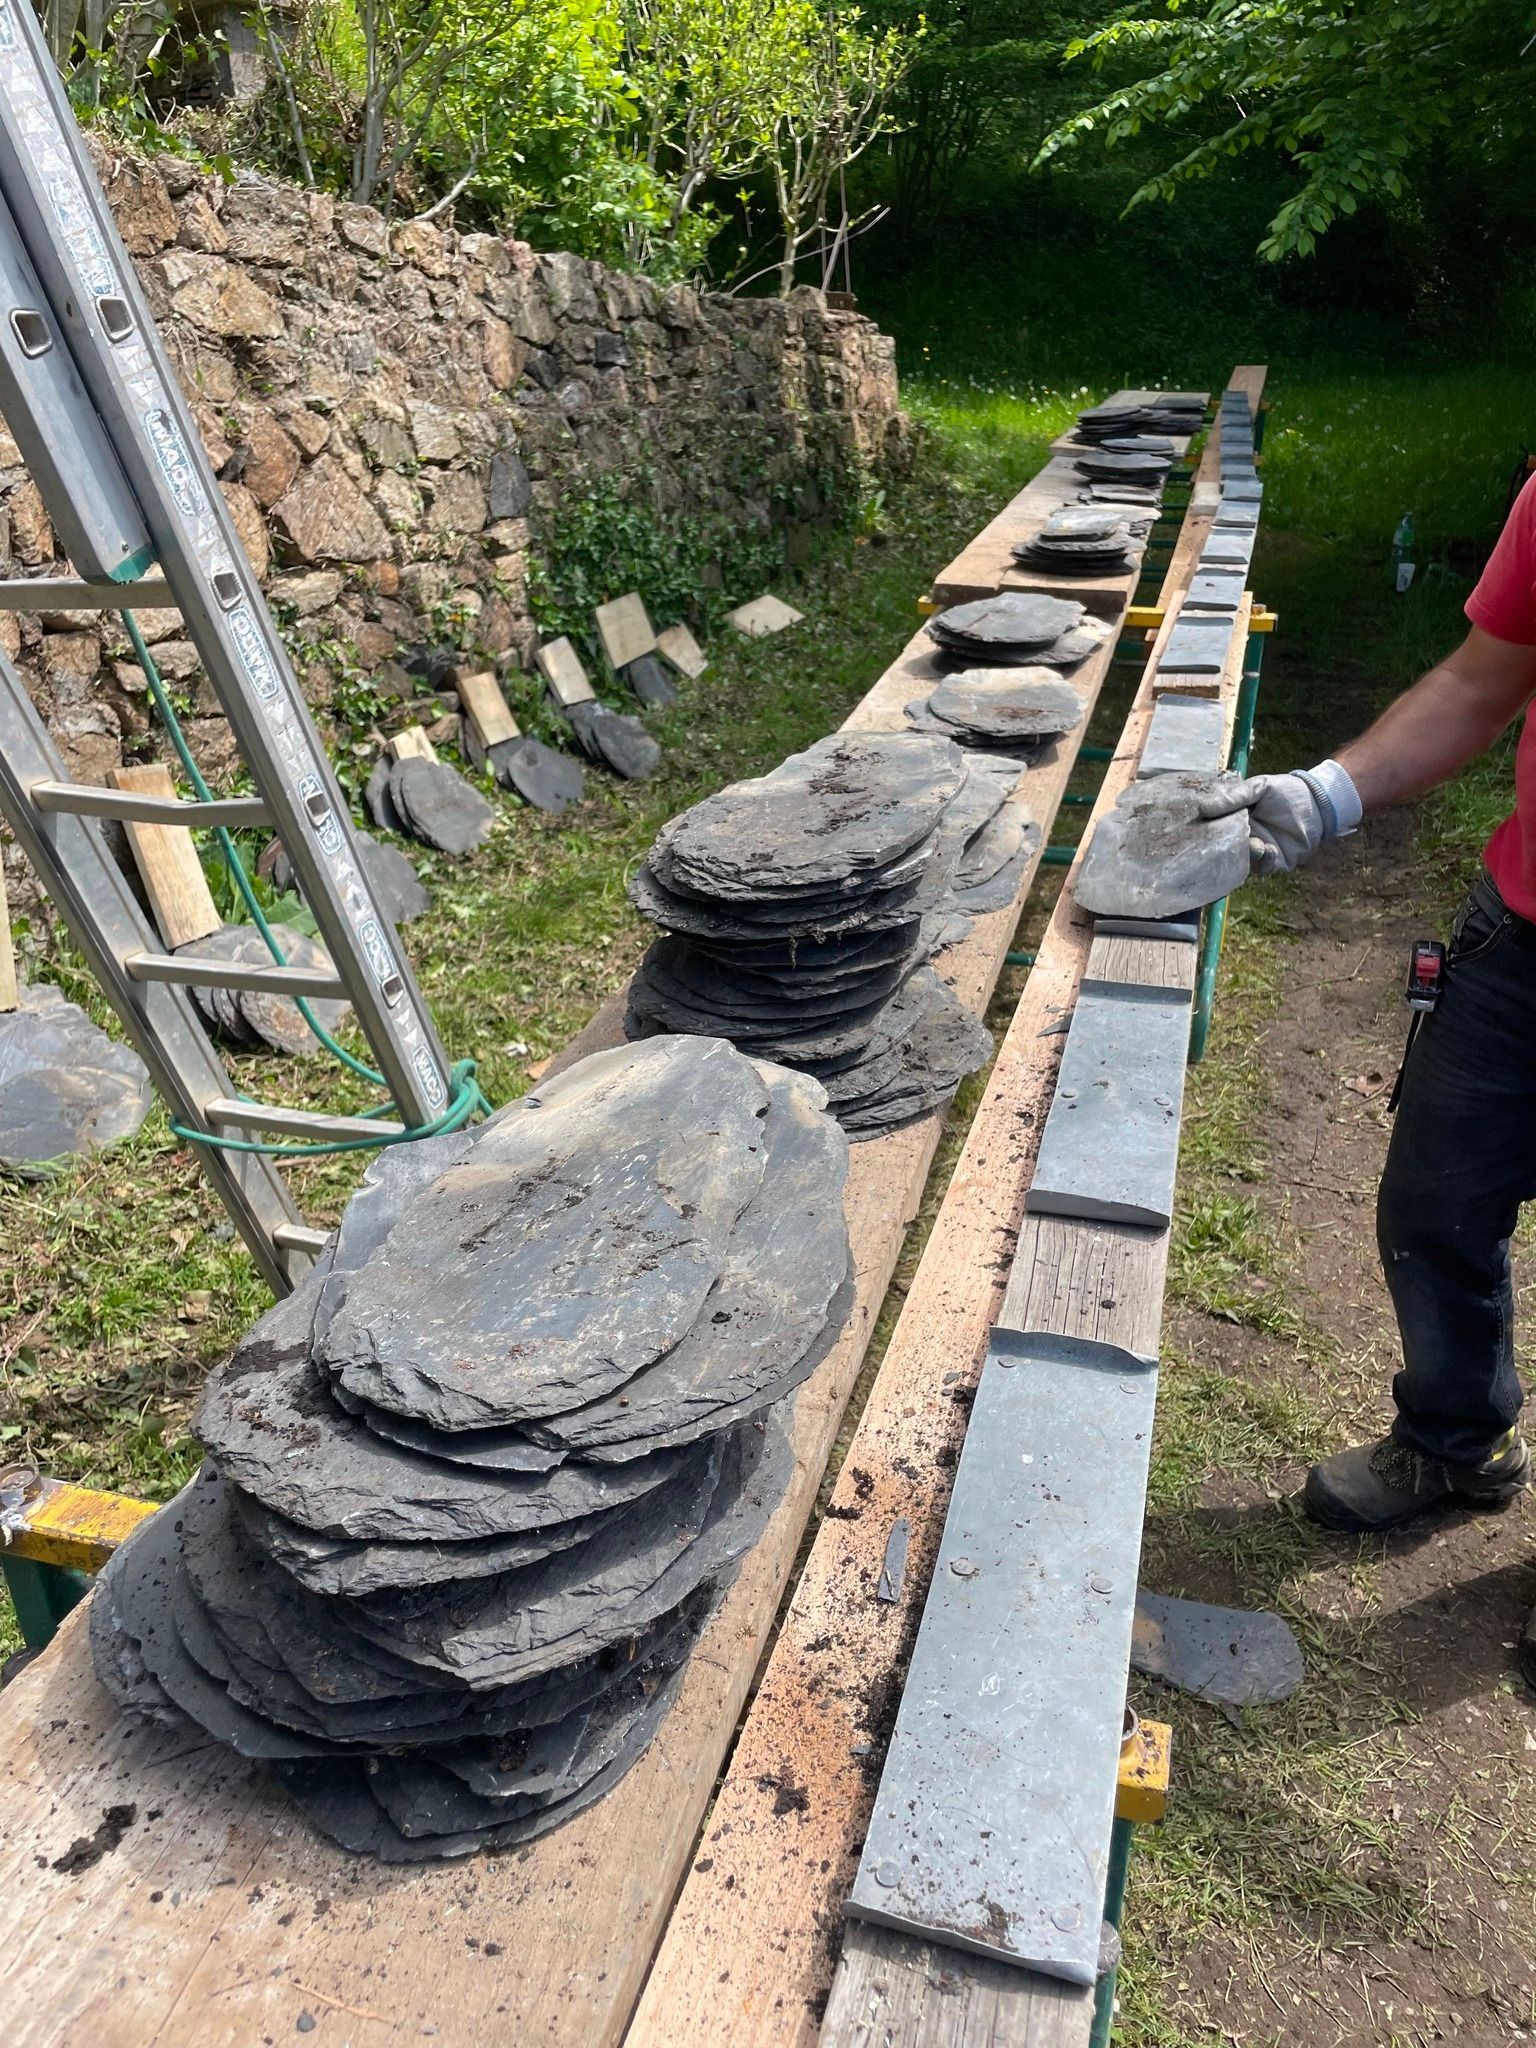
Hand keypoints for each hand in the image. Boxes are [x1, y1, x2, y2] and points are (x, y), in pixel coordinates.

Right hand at [1198, 762, 1358, 877]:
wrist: (1318, 802)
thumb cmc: (1286, 791)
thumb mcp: (1257, 788)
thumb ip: (1233, 799)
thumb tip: (1202, 808)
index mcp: (1234, 820)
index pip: (1214, 831)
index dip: (1205, 835)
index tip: (1197, 836)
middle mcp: (1243, 838)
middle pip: (1225, 851)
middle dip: (1223, 851)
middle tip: (1224, 846)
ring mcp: (1258, 850)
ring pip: (1243, 862)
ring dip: (1247, 855)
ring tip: (1255, 844)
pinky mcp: (1275, 861)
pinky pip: (1263, 868)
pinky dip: (1264, 861)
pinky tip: (1269, 849)